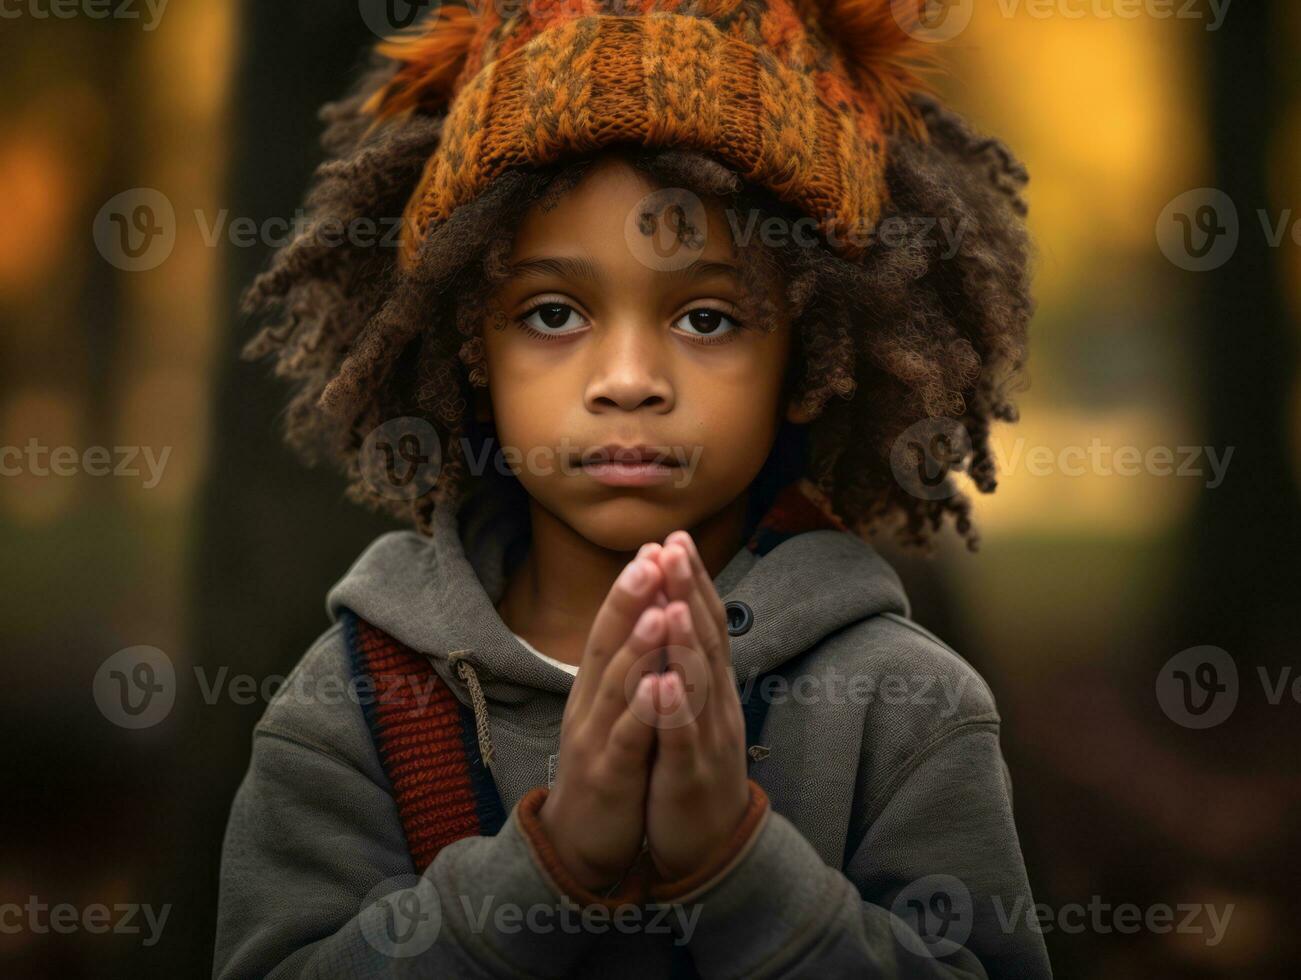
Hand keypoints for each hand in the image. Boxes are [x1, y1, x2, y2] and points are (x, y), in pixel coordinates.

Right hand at [538, 555, 668, 890]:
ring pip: (617, 685)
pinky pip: (627, 739)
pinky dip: (642, 711)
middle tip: (652, 554)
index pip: (612, 627)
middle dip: (630, 598)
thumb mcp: (612, 712)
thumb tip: (646, 616)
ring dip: (639, 645)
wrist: (580, 842)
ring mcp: (595, 738)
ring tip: (660, 607)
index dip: (631, 588)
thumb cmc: (606, 768)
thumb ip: (625, 668)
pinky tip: (659, 686)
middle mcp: (590, 704)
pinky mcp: (608, 775)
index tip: (655, 544)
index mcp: (596, 687)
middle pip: (608, 643)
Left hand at [641, 531, 751, 880]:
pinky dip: (673, 709)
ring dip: (685, 641)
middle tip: (676, 545)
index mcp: (712, 688)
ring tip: (671, 601)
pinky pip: (681, 739)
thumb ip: (693, 665)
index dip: (692, 581)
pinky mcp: (689, 775)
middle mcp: (716, 704)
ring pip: (697, 683)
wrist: (712, 846)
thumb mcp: (697, 711)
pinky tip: (663, 682)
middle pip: (704, 639)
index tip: (676, 537)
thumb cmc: (695, 769)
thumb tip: (683, 612)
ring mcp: (706, 739)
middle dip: (689, 592)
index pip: (705, 623)